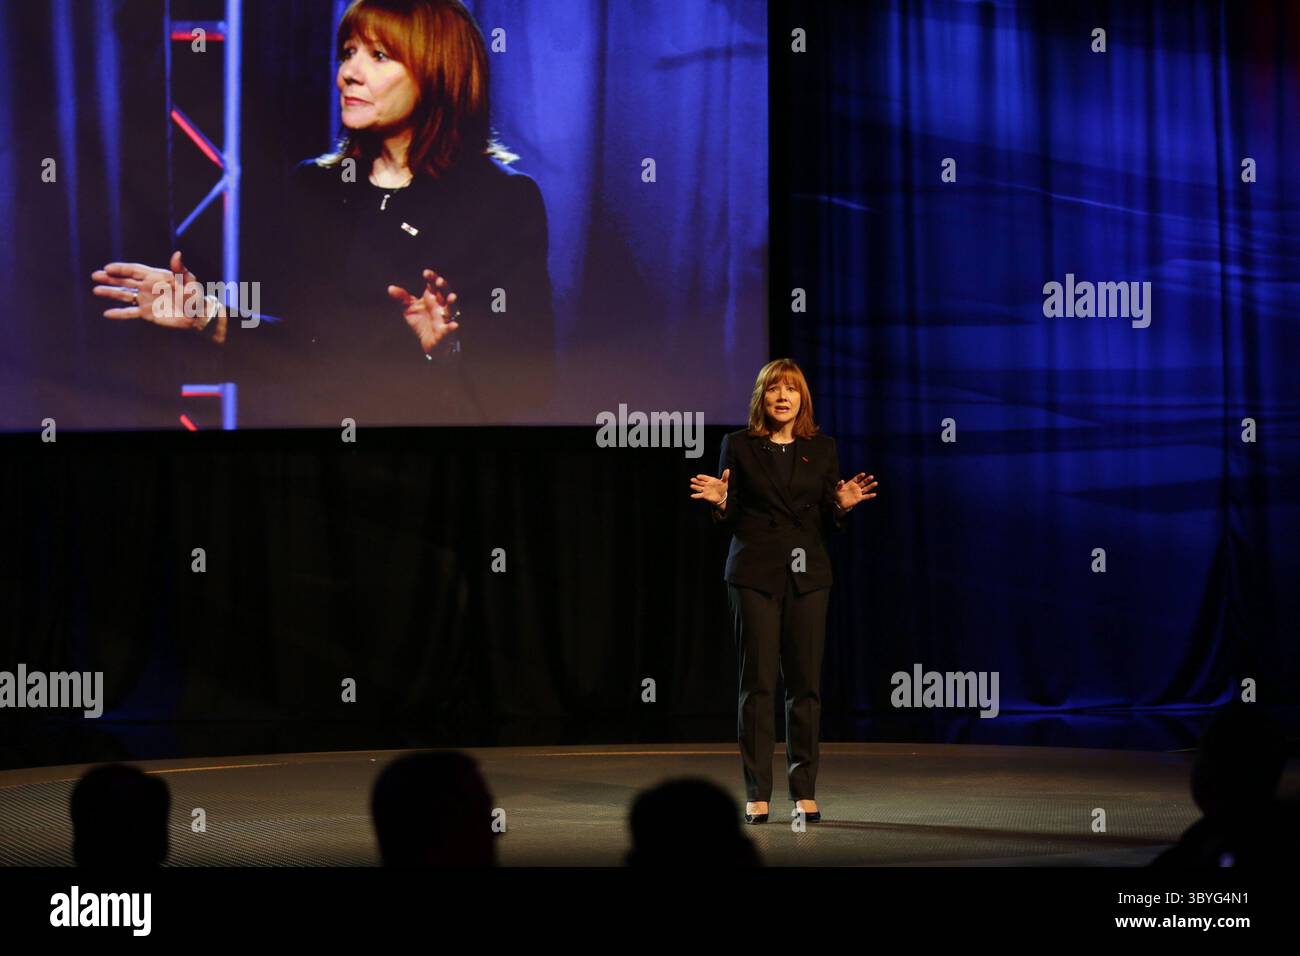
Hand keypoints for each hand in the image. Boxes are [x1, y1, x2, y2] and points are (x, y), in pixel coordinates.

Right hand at [91, 251, 205, 328]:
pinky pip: (130, 313)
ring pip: (125, 295)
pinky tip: (107, 313)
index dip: (121, 269)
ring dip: (110, 292)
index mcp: (156, 277)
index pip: (135, 270)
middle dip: (110, 278)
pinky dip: (119, 313)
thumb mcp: (189, 281)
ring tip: (96, 290)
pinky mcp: (147, 313)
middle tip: (95, 275)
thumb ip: (180, 269)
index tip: (108, 268)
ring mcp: (146, 300)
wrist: (197, 316)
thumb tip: (177, 253)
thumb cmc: (195, 296)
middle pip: (125, 280)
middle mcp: (148, 287)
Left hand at [388, 268, 459, 353]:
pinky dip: (452, 327)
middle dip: (443, 287)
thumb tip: (390, 288)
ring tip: (452, 297)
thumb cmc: (422, 323)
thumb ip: (402, 298)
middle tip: (439, 281)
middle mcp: (441, 306)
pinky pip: (449, 329)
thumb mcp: (409, 309)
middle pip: (445, 293)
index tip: (426, 273)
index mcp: (432, 298)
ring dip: (452, 303)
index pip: (434, 285)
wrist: (429, 343)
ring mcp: (445, 318)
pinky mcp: (445, 332)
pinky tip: (454, 325)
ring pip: (451, 309)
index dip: (432, 278)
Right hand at [689, 468, 729, 505]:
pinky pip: (699, 495)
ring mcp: (705, 490)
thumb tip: (728, 470)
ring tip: (691, 486)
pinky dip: (696, 496)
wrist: (722, 496)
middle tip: (692, 479)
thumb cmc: (722, 487)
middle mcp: (706, 484)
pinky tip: (692, 495)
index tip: (698, 476)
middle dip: (696, 481)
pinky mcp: (704, 495)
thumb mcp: (724, 482)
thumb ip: (725, 476)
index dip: (702, 477)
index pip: (705, 478)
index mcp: (710, 480)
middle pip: (700, 482)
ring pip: (699, 488)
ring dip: (695, 487)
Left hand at [834, 472, 876, 511]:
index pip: (856, 479)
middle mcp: (856, 487)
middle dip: (867, 480)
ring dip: (870, 486)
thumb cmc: (838, 495)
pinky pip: (865, 497)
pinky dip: (870, 496)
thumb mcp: (837, 489)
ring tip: (876, 483)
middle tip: (872, 476)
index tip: (863, 474)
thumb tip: (842, 481)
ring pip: (866, 488)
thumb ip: (840, 484)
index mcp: (851, 483)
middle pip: (863, 482)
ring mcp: (858, 492)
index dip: (860, 476)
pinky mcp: (859, 498)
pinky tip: (874, 494)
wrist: (840, 503)